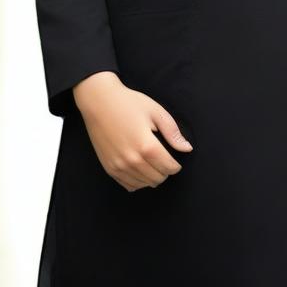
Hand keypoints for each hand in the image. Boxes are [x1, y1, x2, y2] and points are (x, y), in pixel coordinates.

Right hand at [72, 71, 194, 191]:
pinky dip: (138, 181)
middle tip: (163, 159)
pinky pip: (129, 185)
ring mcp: (119, 166)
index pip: (169, 168)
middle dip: (165, 171)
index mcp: (146, 146)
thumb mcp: (155, 111)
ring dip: (152, 177)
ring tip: (151, 163)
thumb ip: (172, 132)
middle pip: (158, 178)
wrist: (99, 101)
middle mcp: (132, 160)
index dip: (176, 166)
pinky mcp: (109, 168)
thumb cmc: (128, 103)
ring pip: (144, 184)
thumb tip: (187, 148)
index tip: (175, 160)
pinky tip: (139, 169)